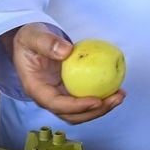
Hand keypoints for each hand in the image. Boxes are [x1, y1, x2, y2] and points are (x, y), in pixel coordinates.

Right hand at [7, 23, 124, 123]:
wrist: (30, 40)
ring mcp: (59, 94)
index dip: (76, 107)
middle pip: (71, 114)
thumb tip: (66, 51)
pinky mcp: (69, 89)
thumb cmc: (29, 38)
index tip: (96, 101)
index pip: (56, 104)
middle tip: (115, 99)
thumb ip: (47, 42)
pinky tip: (115, 88)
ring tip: (119, 95)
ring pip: (80, 111)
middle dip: (94, 111)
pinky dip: (100, 97)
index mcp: (36, 88)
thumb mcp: (33, 35)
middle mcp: (47, 96)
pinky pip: (85, 97)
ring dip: (100, 108)